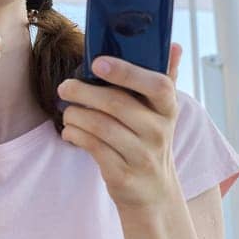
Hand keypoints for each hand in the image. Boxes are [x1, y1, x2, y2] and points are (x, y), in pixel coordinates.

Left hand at [57, 43, 184, 209]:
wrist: (154, 192)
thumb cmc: (150, 141)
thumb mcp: (162, 112)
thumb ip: (165, 78)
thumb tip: (174, 46)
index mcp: (168, 109)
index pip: (158, 85)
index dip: (127, 72)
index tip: (98, 63)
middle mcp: (159, 132)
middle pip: (117, 104)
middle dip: (84, 92)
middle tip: (65, 87)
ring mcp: (142, 156)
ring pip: (100, 126)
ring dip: (75, 115)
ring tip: (67, 111)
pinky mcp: (123, 175)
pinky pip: (93, 148)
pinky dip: (75, 135)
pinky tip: (70, 131)